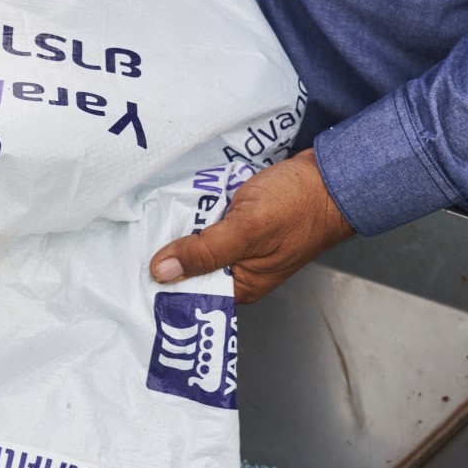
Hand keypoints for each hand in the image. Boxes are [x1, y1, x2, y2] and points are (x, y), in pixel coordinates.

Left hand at [149, 149, 355, 302]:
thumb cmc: (300, 204)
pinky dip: (197, 214)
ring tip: (155, 218)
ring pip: (196, 244)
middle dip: (168, 254)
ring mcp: (240, 247)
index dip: (162, 282)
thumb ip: (203, 252)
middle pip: (188, 269)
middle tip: (138, 238)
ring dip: (181, 230)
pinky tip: (183, 203)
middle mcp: (238, 272)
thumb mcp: (246, 229)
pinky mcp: (240, 224)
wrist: (334, 173)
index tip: (132, 267)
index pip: (189, 294)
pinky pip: (209, 224)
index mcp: (240, 285)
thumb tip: (160, 272)